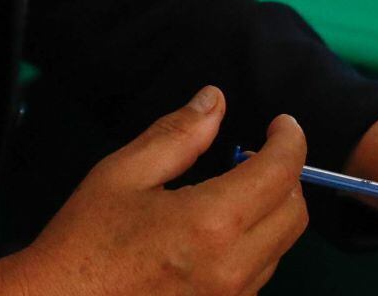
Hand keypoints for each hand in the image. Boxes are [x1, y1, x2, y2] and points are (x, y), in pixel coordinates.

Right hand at [0, 87, 308, 295]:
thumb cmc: (83, 242)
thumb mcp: (123, 174)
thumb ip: (178, 134)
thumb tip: (214, 101)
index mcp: (211, 223)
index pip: (281, 172)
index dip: (291, 139)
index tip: (282, 125)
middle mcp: (232, 268)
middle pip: (294, 213)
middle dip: (287, 175)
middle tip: (255, 154)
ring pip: (280, 248)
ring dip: (271, 212)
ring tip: (234, 190)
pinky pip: (257, 276)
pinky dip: (254, 246)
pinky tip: (219, 232)